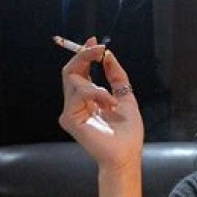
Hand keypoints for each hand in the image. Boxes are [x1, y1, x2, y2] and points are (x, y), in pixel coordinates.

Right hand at [59, 37, 143, 170]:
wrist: (126, 154)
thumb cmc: (127, 132)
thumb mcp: (126, 97)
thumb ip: (116, 77)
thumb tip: (108, 55)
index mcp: (88, 99)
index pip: (79, 72)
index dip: (84, 54)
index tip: (94, 42)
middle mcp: (75, 104)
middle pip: (70, 71)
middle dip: (84, 56)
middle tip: (99, 50)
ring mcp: (70, 111)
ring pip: (74, 80)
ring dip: (98, 85)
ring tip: (112, 100)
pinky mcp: (69, 119)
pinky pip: (79, 94)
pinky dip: (97, 95)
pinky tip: (109, 106)